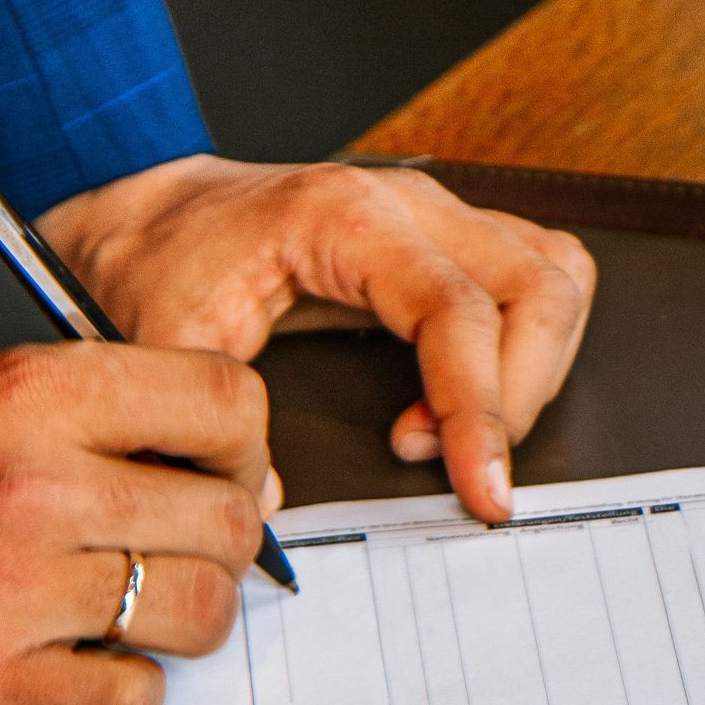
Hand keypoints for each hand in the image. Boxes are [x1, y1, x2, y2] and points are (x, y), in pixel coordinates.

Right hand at [0, 343, 270, 704]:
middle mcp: (31, 486)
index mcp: (31, 394)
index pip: (225, 403)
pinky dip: (125, 696)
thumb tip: (215, 457)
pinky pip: (129, 704)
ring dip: (184, 624)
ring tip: (132, 616)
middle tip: (178, 558)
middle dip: (221, 546)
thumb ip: (88, 408)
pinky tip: (85, 670)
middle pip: (228, 521)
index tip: (220, 475)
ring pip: (198, 616)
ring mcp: (7, 590)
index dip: (244, 448)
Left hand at [38, 156, 595, 521]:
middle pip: (538, 287)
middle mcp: (407, 202)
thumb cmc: (160, 263)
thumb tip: (270, 502)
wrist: (149, 215)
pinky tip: (458, 401)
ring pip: (555, 274)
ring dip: (533, 369)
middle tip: (462, 471)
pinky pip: (535, 273)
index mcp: (345, 218)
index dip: (481, 409)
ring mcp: (435, 213)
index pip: (458, 310)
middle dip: (518, 398)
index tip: (482, 489)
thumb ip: (211, 422)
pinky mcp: (444, 236)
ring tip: (457, 436)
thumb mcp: (165, 343)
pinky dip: (526, 346)